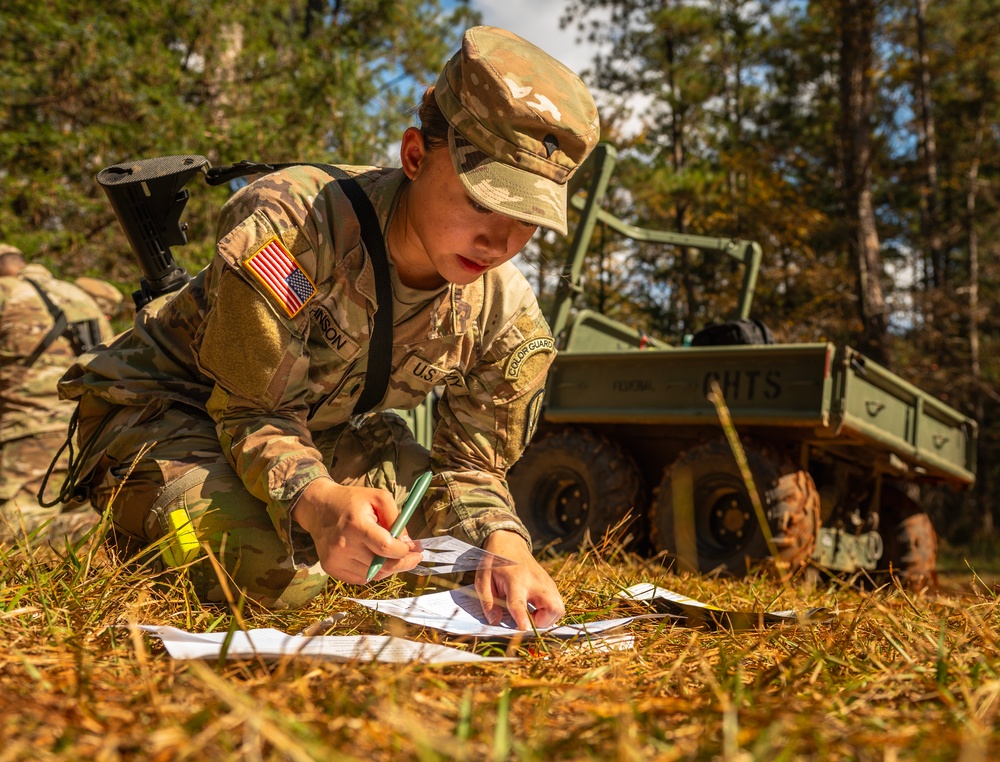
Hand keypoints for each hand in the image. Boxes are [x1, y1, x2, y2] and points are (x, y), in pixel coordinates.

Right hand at [293, 479, 422, 583]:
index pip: (385, 547)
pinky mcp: (330, 568)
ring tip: (390, 554)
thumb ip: (397, 519)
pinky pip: (360, 579)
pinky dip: (373, 572)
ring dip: (387, 567)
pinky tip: (374, 558)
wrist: (319, 507)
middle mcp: (343, 545)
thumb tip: (408, 544)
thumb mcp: (379, 498)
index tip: (414, 549)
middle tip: (414, 557)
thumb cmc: (353, 501)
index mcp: (356, 525)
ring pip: (373, 575)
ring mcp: (335, 559)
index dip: (403, 551)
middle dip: (402, 563)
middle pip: (381, 565)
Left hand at [475, 530, 564, 629]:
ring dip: (547, 618)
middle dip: (543, 622)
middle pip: (553, 607)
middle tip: (528, 619)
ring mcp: (546, 582)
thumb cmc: (494, 562)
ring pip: (559, 608)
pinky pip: (558, 604)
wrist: (509, 542)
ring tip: (531, 612)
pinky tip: (535, 606)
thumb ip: (488, 601)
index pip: (519, 602)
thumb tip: (495, 621)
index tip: (524, 629)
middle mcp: (535, 581)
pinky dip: (549, 611)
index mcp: (515, 580)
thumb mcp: (483, 579)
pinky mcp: (551, 583)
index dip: (522, 617)